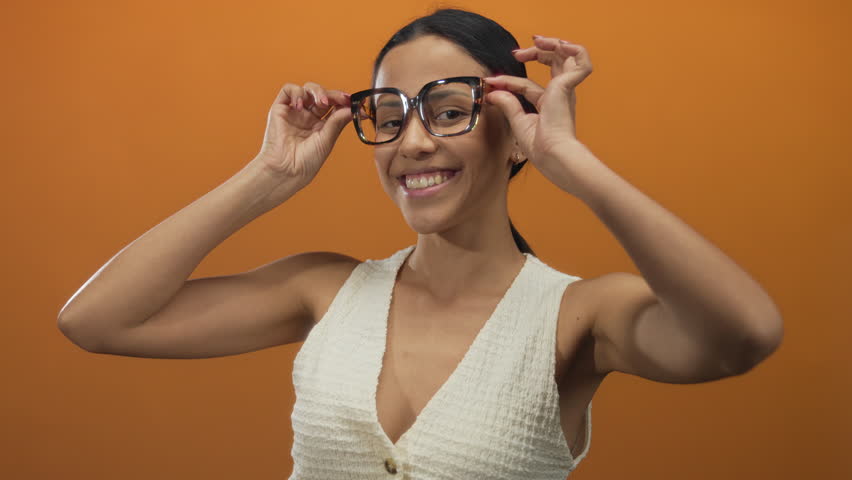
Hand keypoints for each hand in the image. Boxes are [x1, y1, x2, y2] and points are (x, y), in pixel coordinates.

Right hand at [254, 81, 351, 185]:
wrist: (287, 169)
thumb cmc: (306, 161)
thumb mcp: (327, 140)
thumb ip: (338, 121)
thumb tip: (354, 108)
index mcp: (322, 125)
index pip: (335, 106)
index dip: (344, 101)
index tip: (356, 103)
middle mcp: (308, 116)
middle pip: (323, 95)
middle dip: (333, 95)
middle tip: (342, 99)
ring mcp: (295, 112)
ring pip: (308, 89)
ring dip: (317, 91)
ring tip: (322, 103)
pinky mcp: (280, 109)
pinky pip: (288, 90)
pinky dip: (296, 92)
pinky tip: (300, 105)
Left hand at [484, 35, 595, 194]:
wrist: (551, 153)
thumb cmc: (540, 146)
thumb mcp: (518, 121)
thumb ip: (507, 103)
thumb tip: (492, 92)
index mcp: (550, 104)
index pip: (527, 86)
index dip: (508, 81)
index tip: (490, 81)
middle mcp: (560, 94)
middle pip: (553, 64)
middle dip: (536, 52)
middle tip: (517, 52)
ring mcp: (566, 89)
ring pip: (568, 56)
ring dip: (553, 44)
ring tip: (536, 41)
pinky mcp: (567, 85)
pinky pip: (580, 60)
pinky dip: (573, 49)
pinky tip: (556, 45)